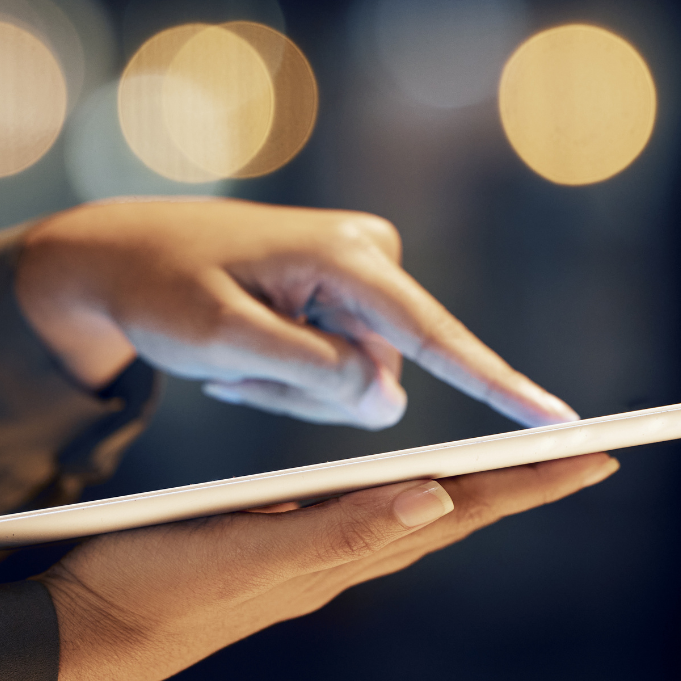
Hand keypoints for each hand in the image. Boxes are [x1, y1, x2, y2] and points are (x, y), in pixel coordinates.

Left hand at [15, 199, 573, 428]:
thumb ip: (309, 370)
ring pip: (358, 381)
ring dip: (292, 388)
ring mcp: (360, 278)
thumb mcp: (221, 337)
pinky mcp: (346, 297)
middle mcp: (368, 257)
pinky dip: (288, 378)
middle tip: (230, 368)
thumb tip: (391, 401)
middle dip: (310, 391)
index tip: (561, 424)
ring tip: (230, 354)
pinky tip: (239, 352)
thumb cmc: (161, 288)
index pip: (436, 336)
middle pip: (380, 373)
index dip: (500, 387)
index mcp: (345, 256)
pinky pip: (340, 370)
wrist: (118, 256)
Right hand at [39, 450, 618, 680]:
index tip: (599, 455)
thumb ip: (339, 531)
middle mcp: (336, 561)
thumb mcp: (245, 555)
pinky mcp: (270, 554)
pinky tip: (400, 491)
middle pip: (449, 514)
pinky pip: (363, 522)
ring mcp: (305, 561)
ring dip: (471, 492)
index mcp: (339, 555)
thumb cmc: (151, 588)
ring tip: (518, 470)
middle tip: (588, 454)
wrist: (81, 636)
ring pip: (410, 519)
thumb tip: (437, 498)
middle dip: (520, 484)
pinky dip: (404, 498)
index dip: (527, 484)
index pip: (455, 511)